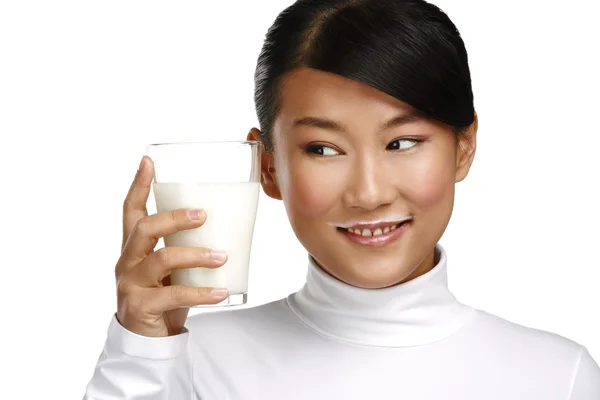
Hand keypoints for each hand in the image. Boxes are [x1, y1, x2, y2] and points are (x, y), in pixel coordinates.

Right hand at [115, 156, 228, 336]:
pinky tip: (221, 292)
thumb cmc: (164, 297)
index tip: (149, 161)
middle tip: (203, 215)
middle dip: (174, 217)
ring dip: (196, 254)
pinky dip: (202, 292)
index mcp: (134, 247)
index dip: (138, 185)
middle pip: (145, 227)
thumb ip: (186, 248)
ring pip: (162, 259)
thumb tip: (226, 229)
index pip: (131, 210)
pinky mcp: (140, 306)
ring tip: (223, 257)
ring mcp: (130, 283)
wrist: (148, 340)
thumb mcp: (173, 268)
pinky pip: (174, 295)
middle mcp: (128, 260)